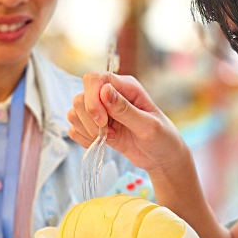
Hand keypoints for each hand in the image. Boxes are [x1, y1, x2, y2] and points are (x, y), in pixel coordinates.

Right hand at [67, 72, 189, 174]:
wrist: (162, 158)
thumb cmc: (162, 138)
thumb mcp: (148, 125)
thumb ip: (125, 109)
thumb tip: (104, 90)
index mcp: (125, 86)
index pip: (94, 79)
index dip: (92, 99)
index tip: (103, 120)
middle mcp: (110, 95)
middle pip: (80, 97)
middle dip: (89, 118)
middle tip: (108, 132)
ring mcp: (101, 112)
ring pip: (75, 112)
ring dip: (87, 129)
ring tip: (108, 137)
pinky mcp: (96, 127)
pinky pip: (75, 129)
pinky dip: (83, 138)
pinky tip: (101, 143)